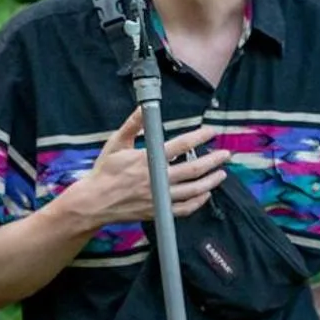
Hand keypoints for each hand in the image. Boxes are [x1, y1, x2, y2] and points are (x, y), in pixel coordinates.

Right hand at [61, 111, 228, 229]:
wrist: (94, 202)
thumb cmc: (104, 171)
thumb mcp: (115, 143)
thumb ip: (132, 124)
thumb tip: (145, 107)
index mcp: (148, 160)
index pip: (181, 145)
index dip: (199, 137)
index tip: (210, 132)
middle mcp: (157, 179)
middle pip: (193, 169)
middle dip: (213, 160)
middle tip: (225, 155)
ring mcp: (159, 197)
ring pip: (193, 190)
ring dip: (211, 181)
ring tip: (222, 174)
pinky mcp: (158, 211)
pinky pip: (183, 209)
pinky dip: (197, 202)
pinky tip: (205, 195)